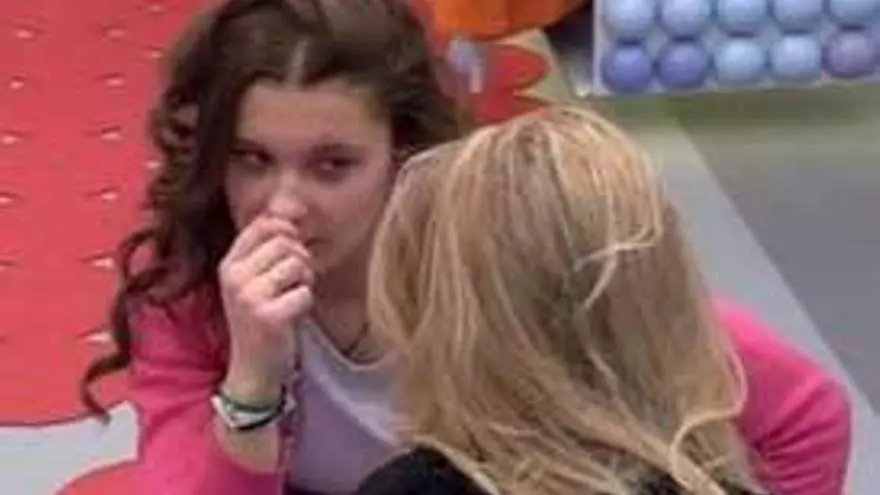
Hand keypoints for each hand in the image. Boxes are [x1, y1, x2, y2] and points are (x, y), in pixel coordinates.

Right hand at [218, 216, 313, 402]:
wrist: (252, 369)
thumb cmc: (260, 319)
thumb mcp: (252, 281)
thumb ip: (265, 249)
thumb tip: (290, 211)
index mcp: (228, 264)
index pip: (263, 225)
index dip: (287, 232)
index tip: (291, 252)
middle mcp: (234, 277)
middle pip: (286, 242)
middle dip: (301, 258)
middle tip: (295, 280)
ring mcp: (249, 297)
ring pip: (298, 264)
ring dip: (305, 280)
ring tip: (292, 296)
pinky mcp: (268, 317)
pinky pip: (305, 292)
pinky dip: (306, 302)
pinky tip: (293, 314)